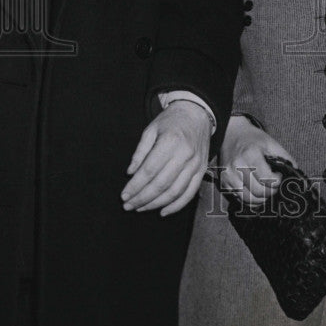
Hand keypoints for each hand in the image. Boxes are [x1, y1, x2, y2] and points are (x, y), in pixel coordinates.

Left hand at [121, 100, 211, 216]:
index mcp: (170, 141)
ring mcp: (195, 164)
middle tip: (129, 206)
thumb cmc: (171, 121)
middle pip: (161, 184)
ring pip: (175, 191)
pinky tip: (163, 211)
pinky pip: (190, 193)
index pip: (149, 170)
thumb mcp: (151, 129)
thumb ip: (140, 151)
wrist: (197, 114)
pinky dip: (176, 206)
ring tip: (141, 208)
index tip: (124, 195)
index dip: (135, 186)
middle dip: (142, 198)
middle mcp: (185, 154)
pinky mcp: (202, 170)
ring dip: (156, 204)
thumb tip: (130, 173)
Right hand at [218, 115, 296, 205]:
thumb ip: (285, 158)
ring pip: (248, 199)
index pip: (267, 179)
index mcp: (251, 154)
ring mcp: (229, 175)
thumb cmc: (252, 139)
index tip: (279, 177)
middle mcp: (237, 166)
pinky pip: (239, 198)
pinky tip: (256, 192)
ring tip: (266, 190)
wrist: (231, 133)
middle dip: (271, 192)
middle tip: (275, 186)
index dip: (277, 182)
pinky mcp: (224, 182)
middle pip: (258, 192)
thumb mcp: (271, 143)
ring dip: (261, 199)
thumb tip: (295, 174)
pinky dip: (250, 199)